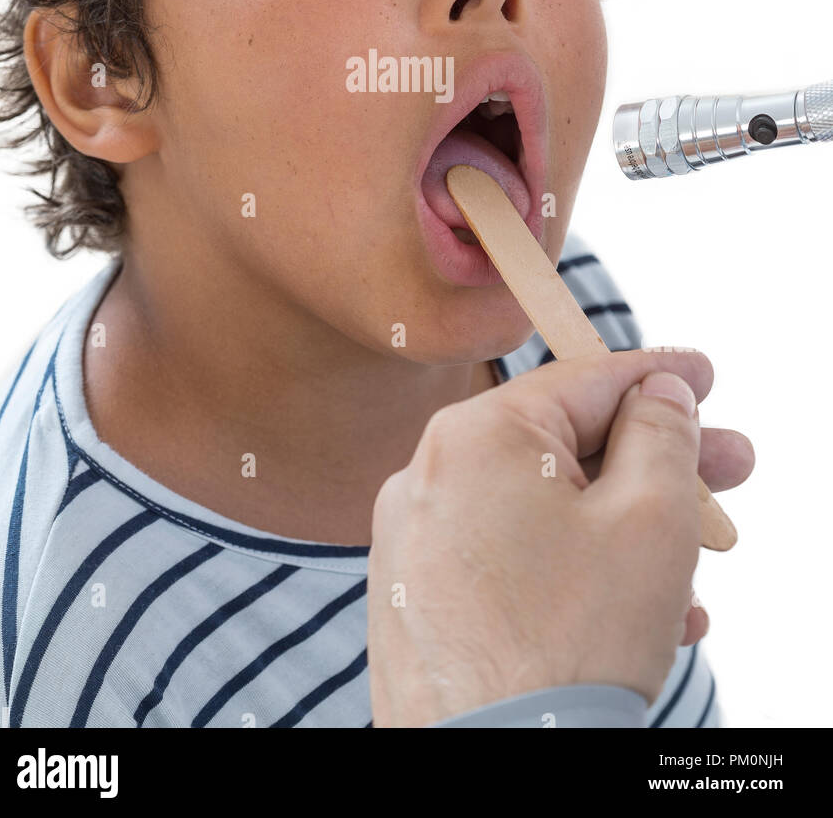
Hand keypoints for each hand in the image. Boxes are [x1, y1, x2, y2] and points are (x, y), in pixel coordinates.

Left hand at [367, 346, 752, 727]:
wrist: (497, 768)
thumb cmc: (572, 643)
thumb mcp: (649, 518)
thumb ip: (661, 434)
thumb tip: (658, 392)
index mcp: (476, 435)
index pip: (582, 379)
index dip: (656, 375)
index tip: (704, 376)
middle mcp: (428, 477)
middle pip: (564, 449)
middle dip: (655, 462)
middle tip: (729, 469)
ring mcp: (415, 542)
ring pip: (543, 512)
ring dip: (624, 529)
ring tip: (695, 567)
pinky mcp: (418, 601)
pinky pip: (511, 562)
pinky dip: (575, 572)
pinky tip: (643, 611)